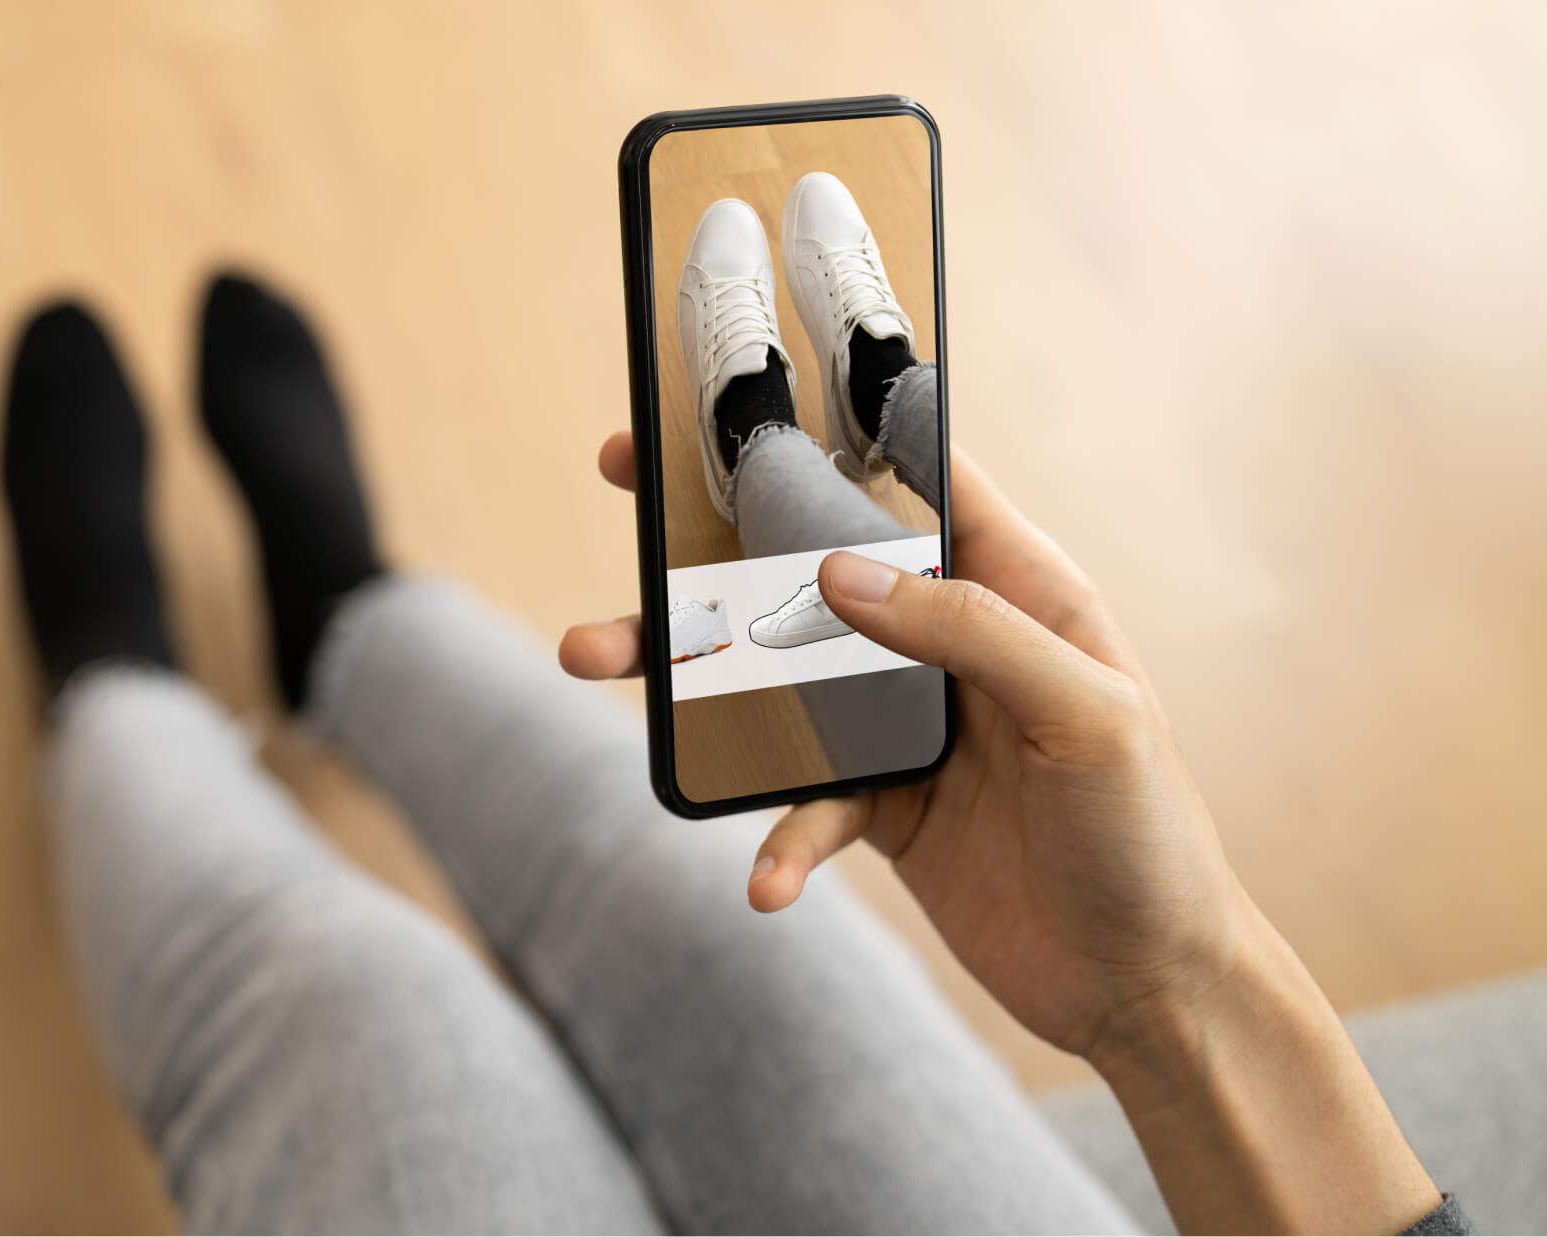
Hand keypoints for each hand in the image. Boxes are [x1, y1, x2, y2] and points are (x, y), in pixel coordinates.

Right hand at [565, 432, 1438, 1231]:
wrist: (1147, 988)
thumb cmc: (1150, 837)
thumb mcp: (1090, 714)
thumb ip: (971, 631)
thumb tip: (840, 572)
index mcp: (1016, 588)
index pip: (916, 476)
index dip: (831, 425)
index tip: (737, 394)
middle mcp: (949, 642)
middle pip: (810, 564)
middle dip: (712, 532)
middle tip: (622, 485)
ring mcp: (905, 724)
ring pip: (773, 676)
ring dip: (687, 676)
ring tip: (594, 660)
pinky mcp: (880, 806)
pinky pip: (800, 800)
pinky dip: (778, 837)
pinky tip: (770, 882)